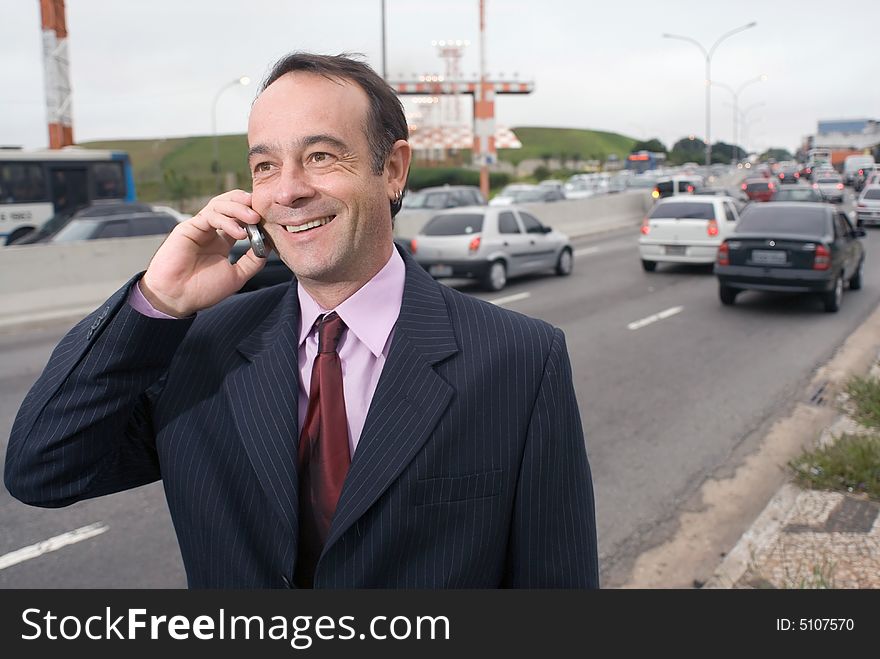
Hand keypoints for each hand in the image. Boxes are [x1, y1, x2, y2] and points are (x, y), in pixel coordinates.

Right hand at [140, 190, 268, 316]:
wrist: (177, 298)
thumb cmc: (202, 290)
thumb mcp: (237, 275)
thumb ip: (253, 260)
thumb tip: (269, 245)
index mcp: (222, 241)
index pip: (240, 219)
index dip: (254, 216)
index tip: (269, 220)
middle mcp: (211, 231)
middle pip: (230, 205)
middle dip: (247, 204)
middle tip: (260, 212)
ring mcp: (200, 228)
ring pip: (220, 205)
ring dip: (238, 208)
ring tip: (253, 218)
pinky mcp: (188, 227)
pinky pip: (210, 215)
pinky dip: (226, 220)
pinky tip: (238, 233)